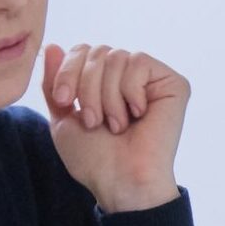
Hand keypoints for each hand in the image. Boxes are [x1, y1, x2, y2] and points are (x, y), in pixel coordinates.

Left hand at [42, 43, 185, 211]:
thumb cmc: (94, 158)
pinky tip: (137, 115)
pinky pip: (139, 63)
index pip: (83, 50)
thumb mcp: (62, 118)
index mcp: (105, 82)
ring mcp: (152, 80)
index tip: (64, 101)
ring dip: (108, 95)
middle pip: (98, 51)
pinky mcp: (173, 84)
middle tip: (93, 121)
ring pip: (117, 57)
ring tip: (116, 125)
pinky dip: (130, 91)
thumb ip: (55, 82)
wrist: (120, 180)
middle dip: (87, 87)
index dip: (68, 70)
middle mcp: (129, 77)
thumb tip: (51, 45)